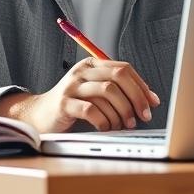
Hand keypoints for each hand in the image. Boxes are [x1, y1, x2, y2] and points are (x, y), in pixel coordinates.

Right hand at [0, 57, 160, 132]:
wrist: (40, 116)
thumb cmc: (73, 105)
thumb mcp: (94, 92)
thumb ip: (117, 90)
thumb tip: (148, 99)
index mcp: (92, 65)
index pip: (124, 69)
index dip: (142, 86)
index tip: (152, 103)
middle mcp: (82, 71)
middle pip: (118, 77)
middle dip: (136, 97)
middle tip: (143, 116)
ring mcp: (72, 86)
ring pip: (108, 92)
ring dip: (122, 112)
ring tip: (123, 125)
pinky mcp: (64, 103)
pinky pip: (92, 110)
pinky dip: (104, 122)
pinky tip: (106, 128)